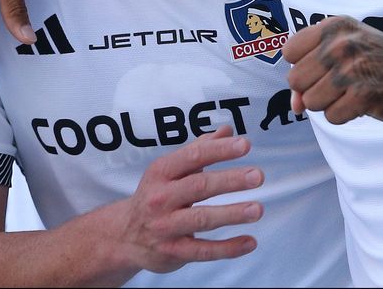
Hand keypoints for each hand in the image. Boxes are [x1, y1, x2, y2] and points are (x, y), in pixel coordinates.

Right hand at [112, 126, 262, 273]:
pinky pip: (204, 250)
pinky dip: (228, 248)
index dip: (219, 150)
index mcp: (161, 172)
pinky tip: (250, 242)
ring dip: (231, 214)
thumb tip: (227, 130)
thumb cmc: (156, 195)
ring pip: (202, 219)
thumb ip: (199, 150)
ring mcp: (166, 226)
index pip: (193, 156)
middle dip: (230, 180)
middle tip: (257, 176)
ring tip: (257, 209)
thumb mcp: (170, 170)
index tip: (244, 145)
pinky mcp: (173, 252)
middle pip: (199, 186)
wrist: (124, 235)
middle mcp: (161, 198)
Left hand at [285, 15, 382, 124]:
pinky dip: (343, 115)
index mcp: (334, 27)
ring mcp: (353, 70)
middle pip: (296, 80)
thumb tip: (293, 106)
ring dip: (328, 103)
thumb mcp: (342, 50)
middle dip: (312, 88)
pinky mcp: (364, 95)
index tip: (322, 67)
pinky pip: (331, 117)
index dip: (301, 65)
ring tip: (350, 92)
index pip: (289, 52)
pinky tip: (360, 103)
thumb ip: (309, 71)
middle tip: (338, 83)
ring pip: (311, 101)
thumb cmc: (374, 60)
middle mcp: (341, 44)